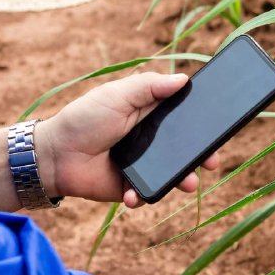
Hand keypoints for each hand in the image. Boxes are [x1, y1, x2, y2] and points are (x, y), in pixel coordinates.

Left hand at [35, 73, 219, 207]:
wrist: (55, 155)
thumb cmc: (84, 119)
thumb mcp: (117, 94)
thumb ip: (150, 86)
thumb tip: (184, 79)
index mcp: (150, 114)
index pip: (183, 117)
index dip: (202, 123)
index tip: (220, 128)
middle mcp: (150, 140)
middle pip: (185, 149)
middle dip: (202, 157)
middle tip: (212, 162)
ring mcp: (142, 165)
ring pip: (172, 174)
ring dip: (182, 180)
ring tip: (187, 184)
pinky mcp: (130, 187)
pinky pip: (146, 194)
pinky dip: (142, 196)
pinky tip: (132, 194)